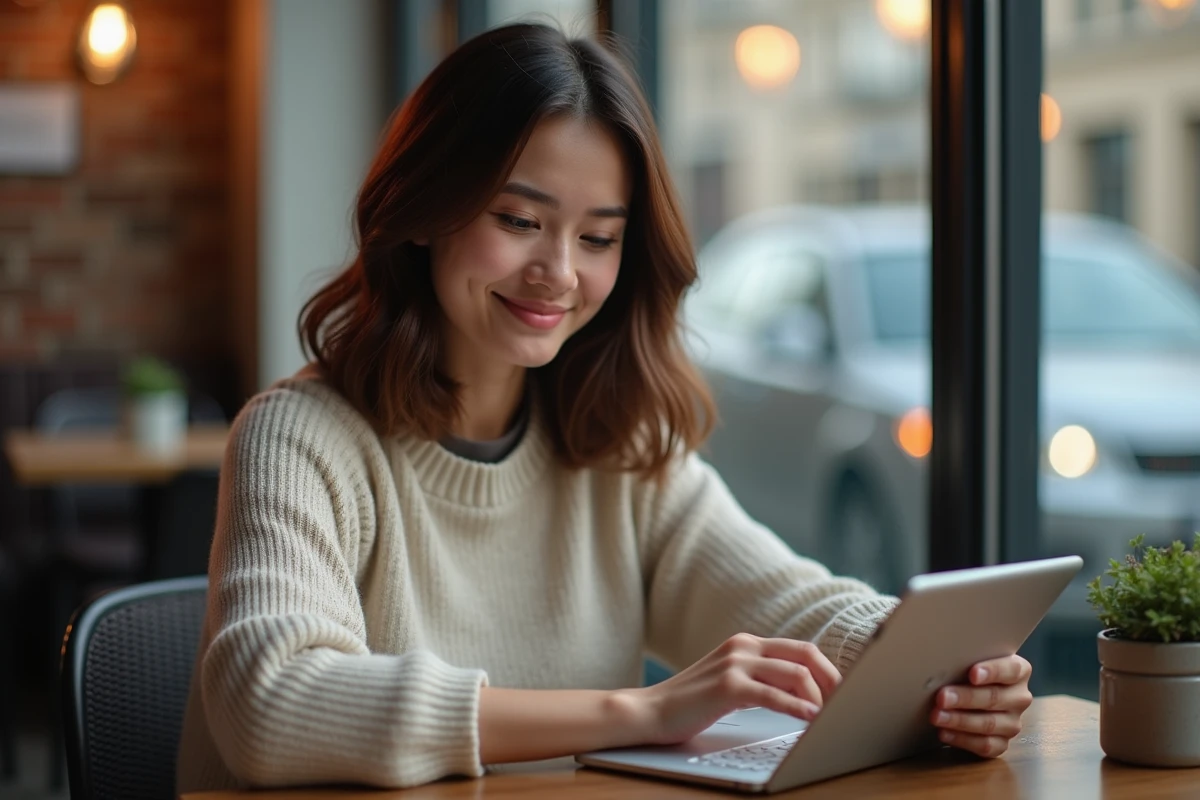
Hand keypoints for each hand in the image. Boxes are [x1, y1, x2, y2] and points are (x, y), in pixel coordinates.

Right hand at [636, 633, 840, 745]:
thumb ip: (760, 678)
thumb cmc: (690, 703)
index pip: (801, 648)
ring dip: (820, 698)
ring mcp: (735, 663)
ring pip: (796, 673)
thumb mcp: (730, 682)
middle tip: (848, 704)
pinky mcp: (728, 686)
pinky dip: (799, 708)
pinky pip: (774, 695)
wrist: (649, 711)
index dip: (829, 670)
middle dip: (833, 680)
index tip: (845, 693)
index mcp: (746, 643)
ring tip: (830, 718)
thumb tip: (804, 694)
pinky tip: (810, 720)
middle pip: (806, 654)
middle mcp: (743, 646)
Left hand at [931, 654, 1032, 757]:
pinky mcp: (1003, 743)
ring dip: (960, 721)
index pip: (1011, 670)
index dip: (992, 672)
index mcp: (1019, 671)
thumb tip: (942, 660)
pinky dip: (962, 740)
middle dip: (965, 698)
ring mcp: (1013, 722)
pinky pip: (985, 745)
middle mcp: (1019, 697)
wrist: (971, 692)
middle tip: (941, 697)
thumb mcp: (971, 659)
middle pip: (995, 698)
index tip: (972, 674)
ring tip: (937, 716)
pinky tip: (944, 733)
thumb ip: (966, 659)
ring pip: (989, 724)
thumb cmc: (969, 669)